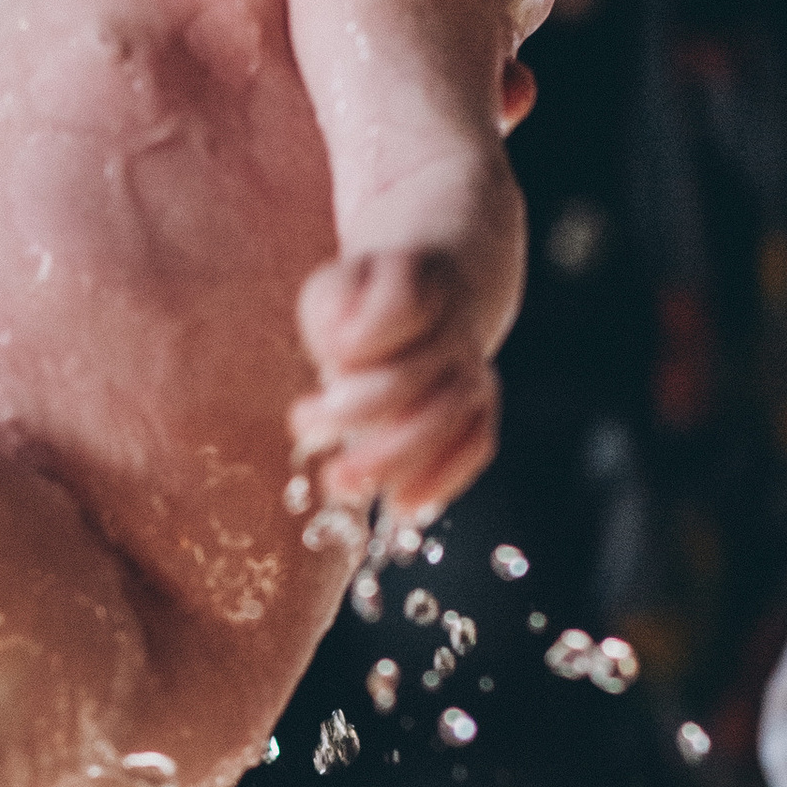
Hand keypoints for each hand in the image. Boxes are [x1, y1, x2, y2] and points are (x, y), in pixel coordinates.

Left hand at [291, 248, 497, 532]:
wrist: (433, 301)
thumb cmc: (364, 304)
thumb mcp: (334, 291)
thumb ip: (331, 311)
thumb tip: (339, 353)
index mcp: (416, 281)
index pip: (399, 308)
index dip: (363, 339)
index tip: (328, 359)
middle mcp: (452, 328)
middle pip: (415, 377)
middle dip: (357, 415)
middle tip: (307, 434)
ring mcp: (471, 369)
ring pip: (449, 417)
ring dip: (392, 459)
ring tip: (340, 483)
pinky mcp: (480, 408)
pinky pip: (475, 444)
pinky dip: (441, 479)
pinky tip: (401, 505)